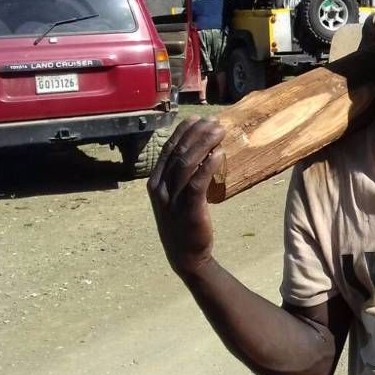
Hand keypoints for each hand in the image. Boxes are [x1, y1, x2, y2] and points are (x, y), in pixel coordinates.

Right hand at [148, 117, 225, 275]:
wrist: (185, 256)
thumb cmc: (184, 223)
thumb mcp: (176, 196)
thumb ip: (183, 175)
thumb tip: (202, 150)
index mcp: (155, 182)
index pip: (168, 149)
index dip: (184, 131)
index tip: (199, 119)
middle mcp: (160, 188)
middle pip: (178, 152)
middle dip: (197, 133)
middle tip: (215, 122)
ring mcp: (172, 199)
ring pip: (186, 163)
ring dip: (204, 143)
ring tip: (220, 132)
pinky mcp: (188, 209)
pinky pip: (197, 182)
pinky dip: (208, 166)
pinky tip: (220, 154)